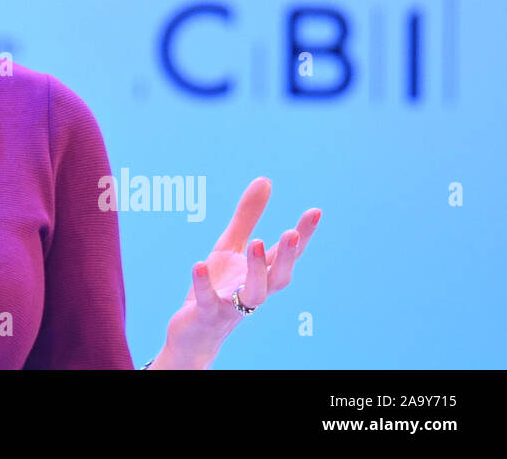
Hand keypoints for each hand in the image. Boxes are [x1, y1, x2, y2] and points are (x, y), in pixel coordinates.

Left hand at [160, 176, 320, 366]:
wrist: (195, 330)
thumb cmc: (219, 286)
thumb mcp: (230, 246)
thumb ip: (247, 217)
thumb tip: (265, 180)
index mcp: (261, 274)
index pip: (287, 254)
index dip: (303, 235)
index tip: (315, 211)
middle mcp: (254, 291)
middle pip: (279, 277)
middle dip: (288, 257)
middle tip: (291, 232)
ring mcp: (232, 305)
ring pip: (254, 293)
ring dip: (257, 270)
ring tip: (257, 242)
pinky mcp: (207, 314)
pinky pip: (208, 301)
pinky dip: (204, 284)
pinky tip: (199, 264)